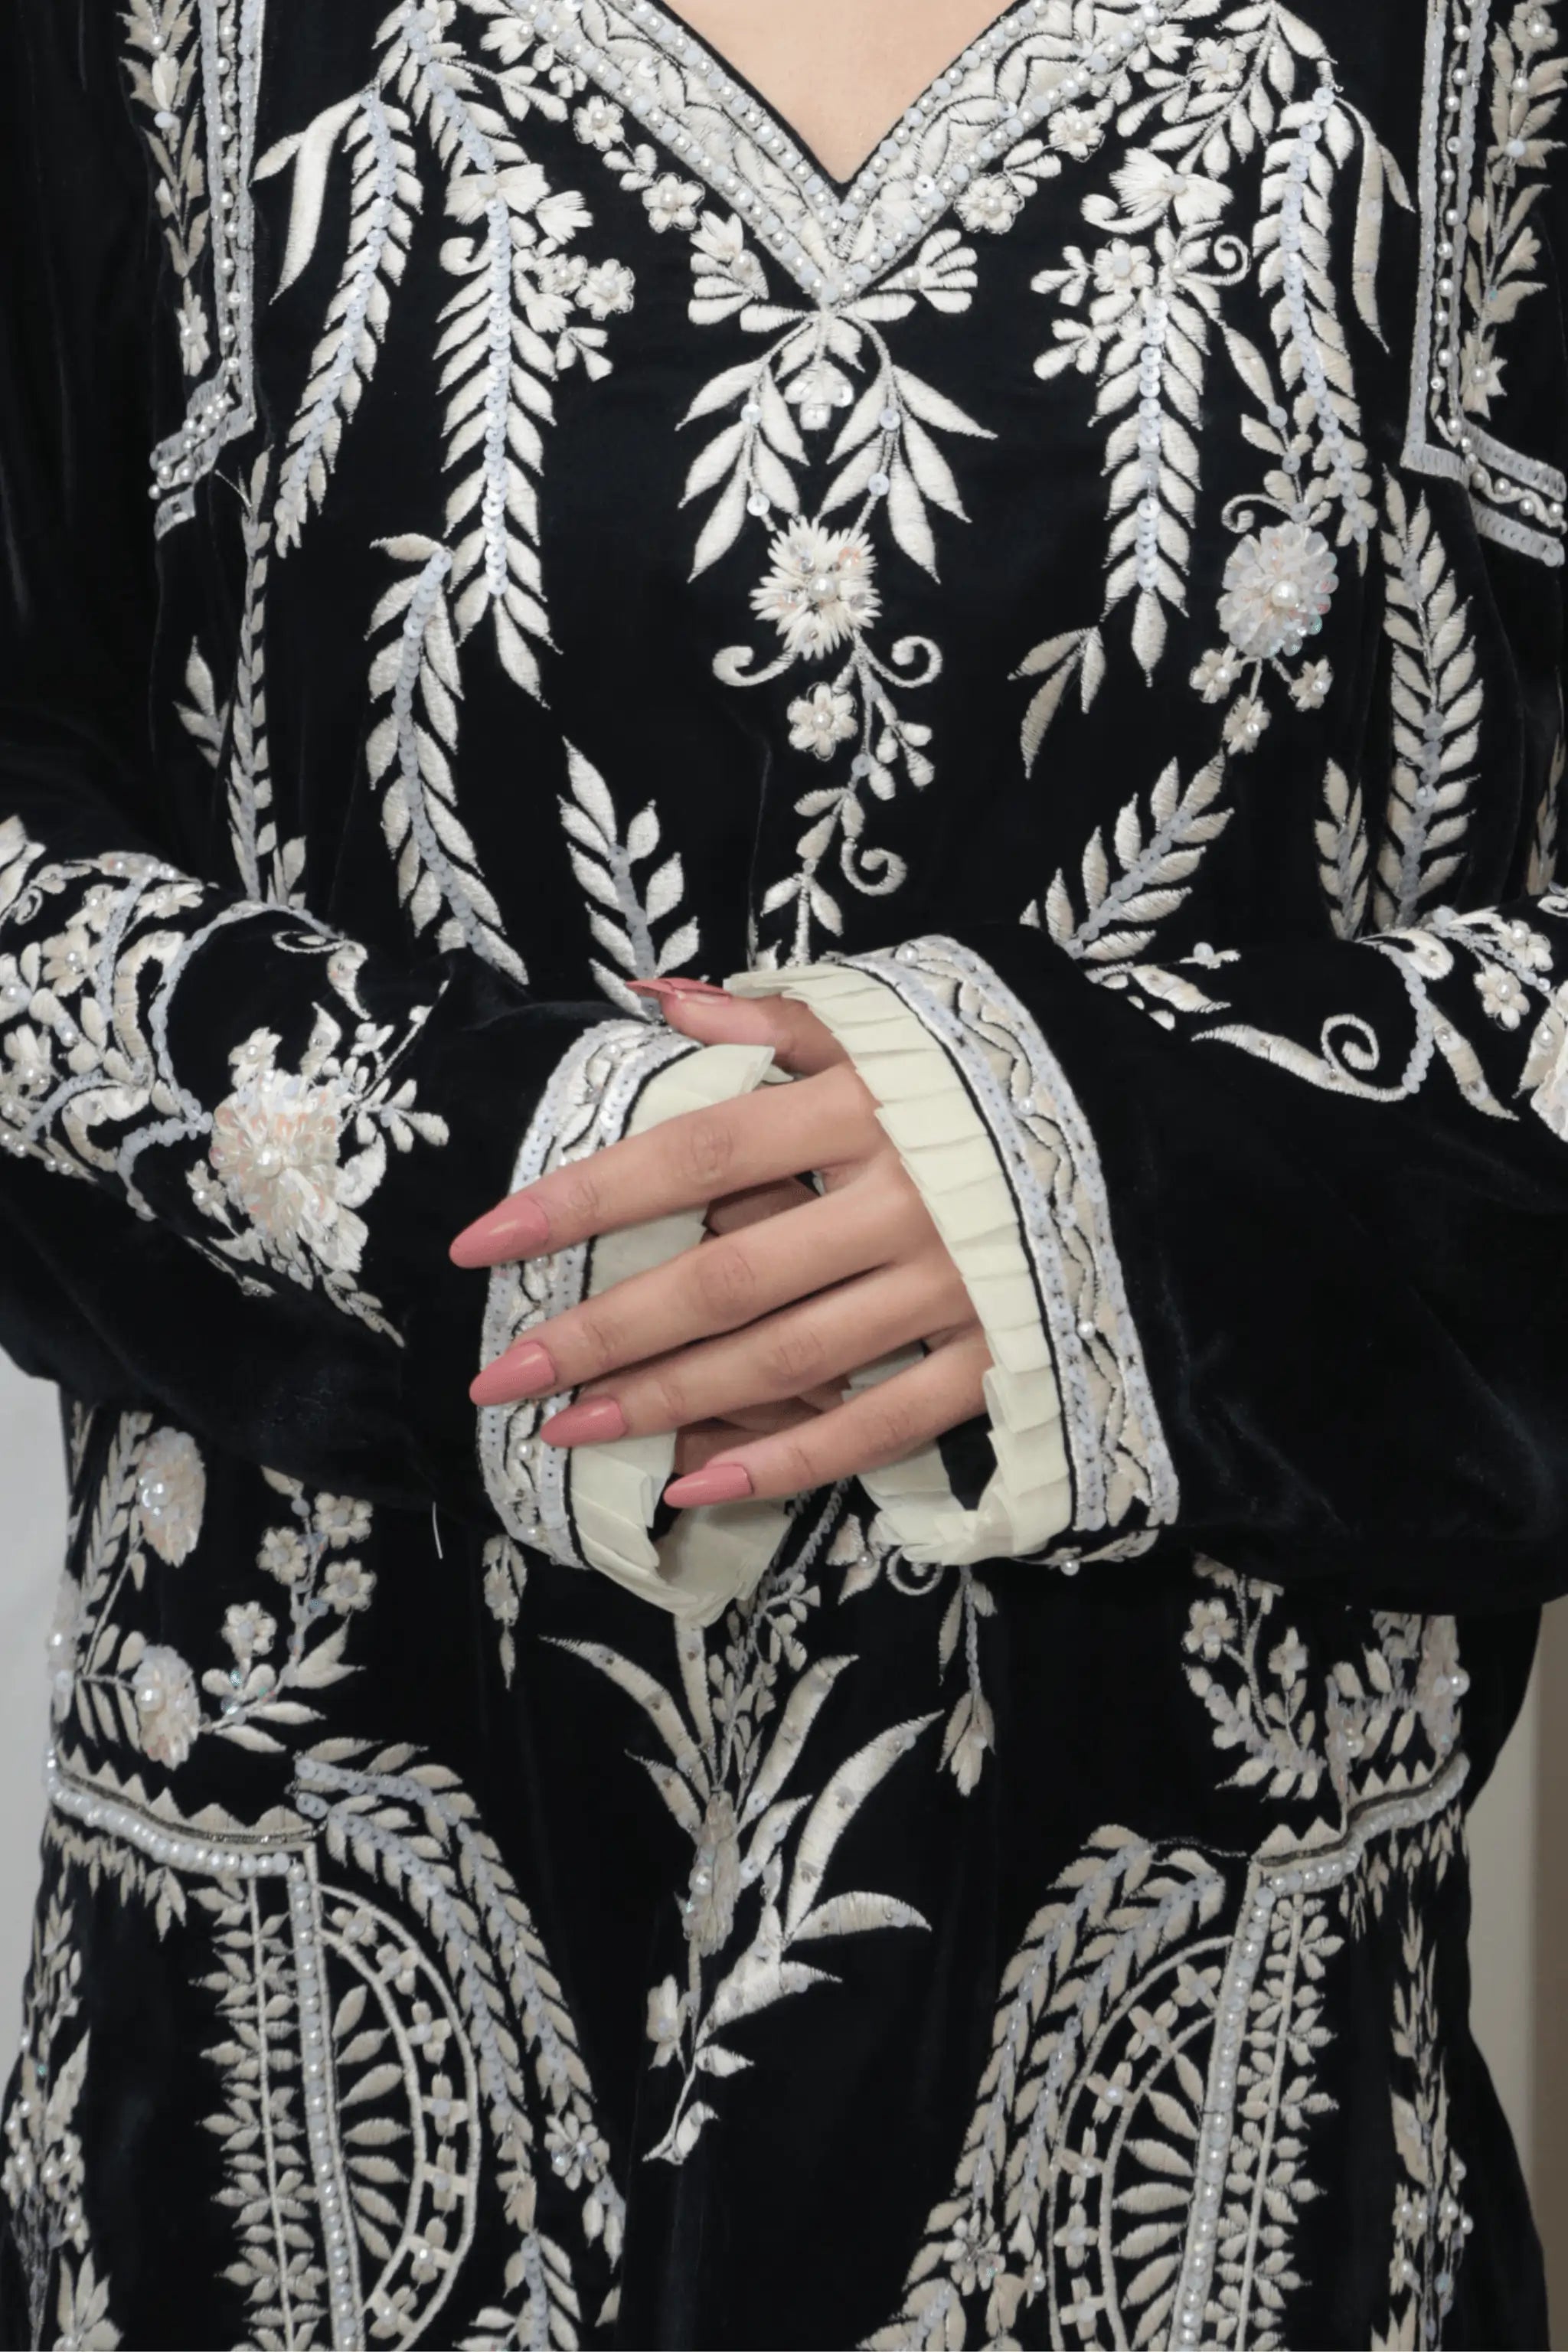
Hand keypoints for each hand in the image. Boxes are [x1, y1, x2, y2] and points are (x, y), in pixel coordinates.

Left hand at [451, 981, 989, 1505]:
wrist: (1162, 1149)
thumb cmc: (999, 1081)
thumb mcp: (896, 1027)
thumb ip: (776, 1020)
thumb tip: (653, 998)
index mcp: (864, 1105)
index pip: (696, 1152)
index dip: (585, 1197)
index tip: (486, 1239)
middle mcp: (898, 1201)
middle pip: (722, 1276)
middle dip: (600, 1330)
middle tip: (500, 1376)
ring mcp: (950, 1288)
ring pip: (783, 1360)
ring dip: (666, 1402)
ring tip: (565, 1430)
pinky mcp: (995, 1359)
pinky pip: (878, 1429)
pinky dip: (787, 1461)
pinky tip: (697, 1484)